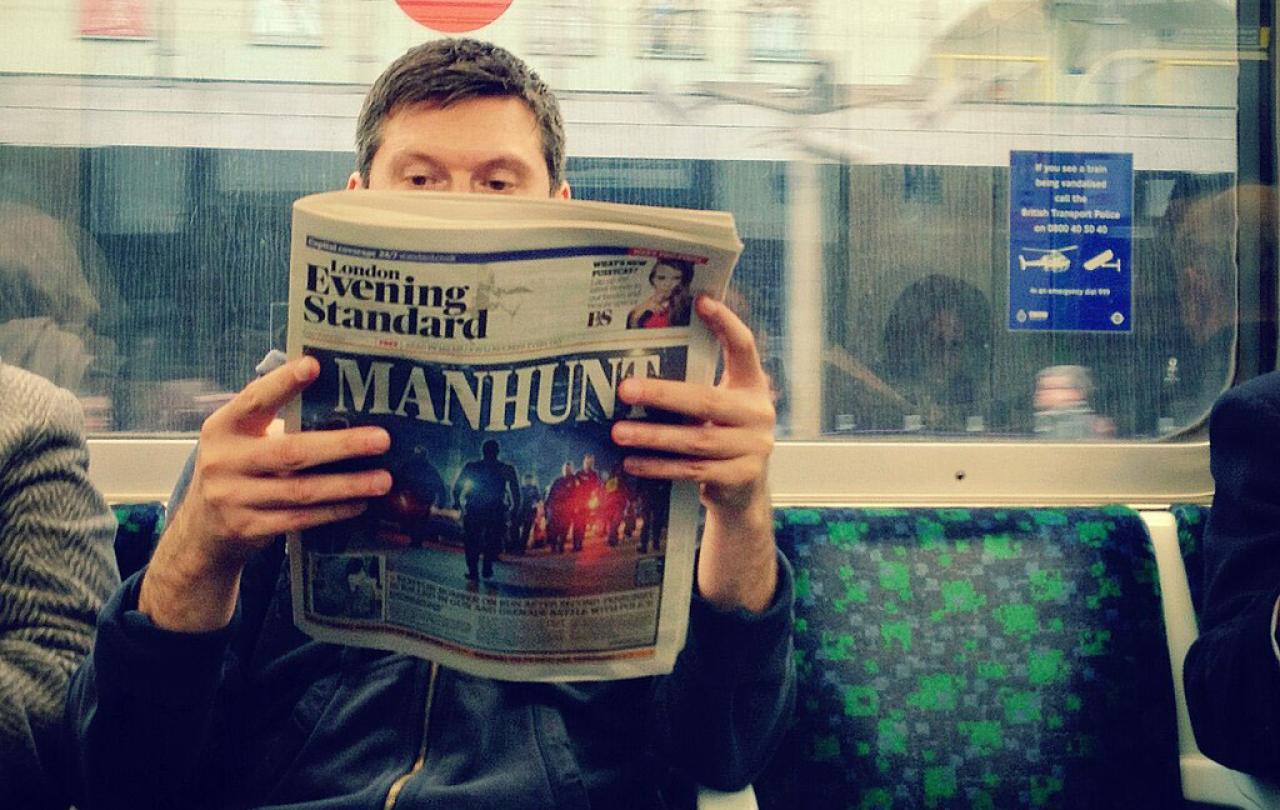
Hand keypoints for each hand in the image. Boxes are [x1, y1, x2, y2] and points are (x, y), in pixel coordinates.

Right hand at [139, 356, 391, 631]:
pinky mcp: (248, 529)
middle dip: (341, 445)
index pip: (254, 400)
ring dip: (347, 485)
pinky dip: (333, 511)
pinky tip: (360, 503)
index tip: (314, 366)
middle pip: (291, 451)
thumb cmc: (236, 469)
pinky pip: (300, 519)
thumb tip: (340, 403)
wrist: (201, 529)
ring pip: (301, 491)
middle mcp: (224, 461)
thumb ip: (274, 421)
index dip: (282, 383)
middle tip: (382, 440)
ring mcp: (233, 498)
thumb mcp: (241, 439)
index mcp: (222, 427)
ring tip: (383, 479)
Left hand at [612, 296, 776, 611]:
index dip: (726, 324)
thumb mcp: (720, 410)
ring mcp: (753, 448)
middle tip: (624, 388)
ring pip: (695, 439)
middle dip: (662, 394)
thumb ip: (697, 388)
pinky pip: (691, 470)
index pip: (744, 348)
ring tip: (619, 432)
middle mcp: (758, 414)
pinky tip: (632, 462)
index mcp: (753, 387)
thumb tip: (640, 365)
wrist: (744, 495)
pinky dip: (659, 466)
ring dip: (653, 436)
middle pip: (707, 400)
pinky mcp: (739, 478)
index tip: (701, 301)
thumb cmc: (721, 439)